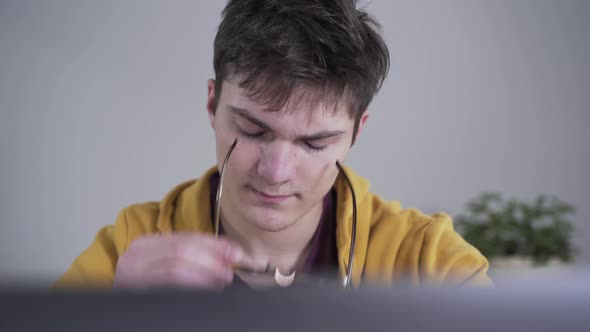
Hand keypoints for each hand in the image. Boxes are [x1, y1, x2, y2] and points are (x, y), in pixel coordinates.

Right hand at [113, 233, 246, 288]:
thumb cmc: (145, 284)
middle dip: (212, 259)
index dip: (214, 244)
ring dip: (205, 275)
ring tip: (221, 281)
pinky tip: (204, 291)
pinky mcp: (135, 296)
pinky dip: (191, 288)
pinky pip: (168, 288)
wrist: (113, 311)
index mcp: (143, 246)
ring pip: (175, 270)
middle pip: (181, 252)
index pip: (184, 238)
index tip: (235, 252)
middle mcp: (133, 259)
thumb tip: (229, 253)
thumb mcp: (162, 263)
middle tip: (229, 270)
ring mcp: (131, 278)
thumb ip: (189, 255)